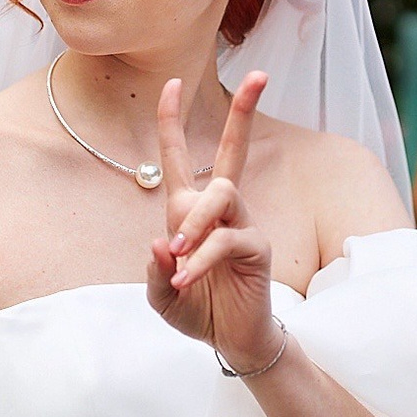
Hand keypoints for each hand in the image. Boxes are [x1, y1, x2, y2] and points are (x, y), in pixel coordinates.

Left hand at [147, 72, 284, 373]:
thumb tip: (160, 244)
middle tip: (262, 75)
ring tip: (177, 252)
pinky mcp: (255, 247)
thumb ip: (154, 271)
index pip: (178, 157)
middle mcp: (219, 210)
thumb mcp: (160, 294)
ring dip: (194, 221)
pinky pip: (225, 240)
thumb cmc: (197, 310)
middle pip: (232, 151)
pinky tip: (185, 279)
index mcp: (189, 211)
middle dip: (244, 112)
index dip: (173, 120)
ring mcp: (241, 224)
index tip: (173, 82)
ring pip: (221, 193)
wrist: (229, 340)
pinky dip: (199, 260)